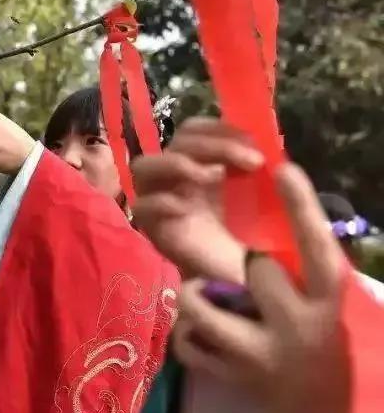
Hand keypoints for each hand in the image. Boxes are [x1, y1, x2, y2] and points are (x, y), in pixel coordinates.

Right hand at [131, 118, 262, 282]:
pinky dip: (162, 202)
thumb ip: (258, 168)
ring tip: (211, 177)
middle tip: (252, 161)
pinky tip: (186, 208)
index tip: (253, 140)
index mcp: (201, 165)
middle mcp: (177, 178)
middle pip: (176, 142)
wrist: (245, 285)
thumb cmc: (253, 240)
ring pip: (144, 166)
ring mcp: (161, 202)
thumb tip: (269, 138)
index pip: (194, 130)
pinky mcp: (153, 230)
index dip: (218, 127)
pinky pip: (142, 208)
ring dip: (178, 164)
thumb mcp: (261, 197)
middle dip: (213, 145)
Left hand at [172, 162, 351, 412]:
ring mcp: (263, 355)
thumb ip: (309, 261)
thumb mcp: (334, 298)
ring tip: (206, 294)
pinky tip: (200, 330)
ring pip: (205, 308)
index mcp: (331, 301)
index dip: (302, 206)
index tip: (283, 168)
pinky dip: (189, 333)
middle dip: (244, 262)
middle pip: (257, 270)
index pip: (320, 247)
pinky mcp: (235, 378)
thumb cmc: (331, 338)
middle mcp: (300, 327)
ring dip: (199, 295)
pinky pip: (190, 343)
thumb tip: (287, 200)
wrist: (334, 411)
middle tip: (240, 263)